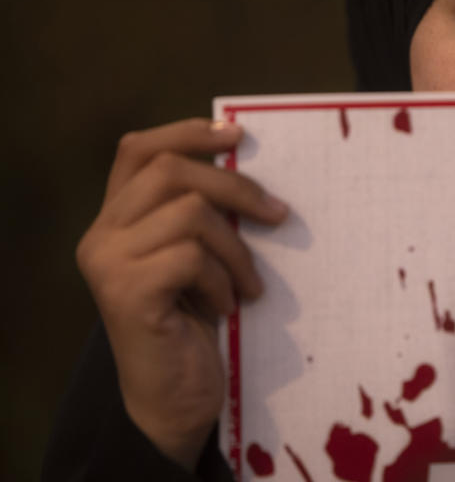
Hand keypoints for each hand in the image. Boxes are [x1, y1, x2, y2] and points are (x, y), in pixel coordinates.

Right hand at [76, 118, 286, 469]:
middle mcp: (101, 234)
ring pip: (189, 212)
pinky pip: (192, 256)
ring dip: (235, 248)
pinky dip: (223, 279)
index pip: (139, 150)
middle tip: (279, 214)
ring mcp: (107, 262)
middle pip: (171, 170)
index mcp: (117, 218)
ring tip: (247, 285)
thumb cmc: (195, 323)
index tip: (237, 135)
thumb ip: (204, 214)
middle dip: (235, 186)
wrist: (175, 396)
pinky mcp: (125, 291)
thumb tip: (250, 164)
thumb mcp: (201, 257)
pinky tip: (227, 307)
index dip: (187, 132)